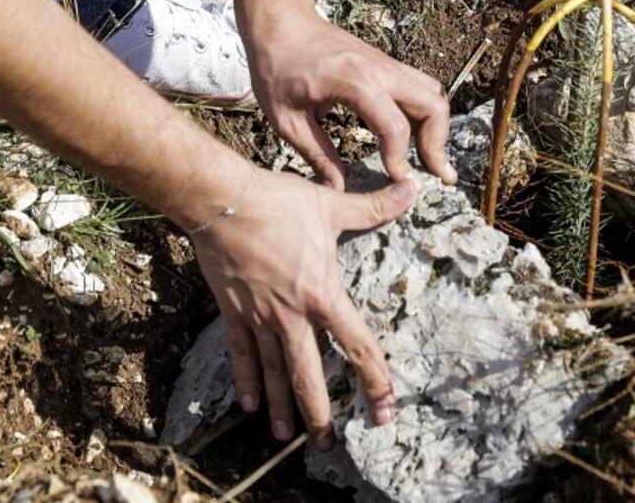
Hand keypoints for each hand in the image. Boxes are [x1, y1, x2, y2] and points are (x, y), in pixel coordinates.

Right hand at [190, 165, 417, 450]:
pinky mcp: (234, 312)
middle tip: (327, 445)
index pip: (358, 347)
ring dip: (280, 406)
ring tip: (285, 435)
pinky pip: (241, 353)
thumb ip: (374, 208)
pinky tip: (249, 404)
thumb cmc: (279, 203)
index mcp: (323, 296)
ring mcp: (260, 318)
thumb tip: (412, 190)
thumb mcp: (332, 207)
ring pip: (274, 372)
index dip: (375, 381)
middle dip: (320, 415)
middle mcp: (292, 316)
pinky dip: (246, 379)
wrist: (223, 201)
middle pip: (309, 376)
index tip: (384, 409)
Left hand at [246, 11, 455, 188]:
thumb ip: (316, 155)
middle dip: (438, 144)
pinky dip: (427, 112)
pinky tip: (418, 135)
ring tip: (432, 158)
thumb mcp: (287, 119)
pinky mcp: (386, 64)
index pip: (395, 127)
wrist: (281, 22)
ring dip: (438, 127)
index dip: (399, 160)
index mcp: (354, 82)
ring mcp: (387, 64)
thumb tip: (337, 189)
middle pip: (433, 106)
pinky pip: (422, 86)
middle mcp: (380, 70)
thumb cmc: (276, 66)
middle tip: (436, 174)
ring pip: (434, 93)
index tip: (396, 181)